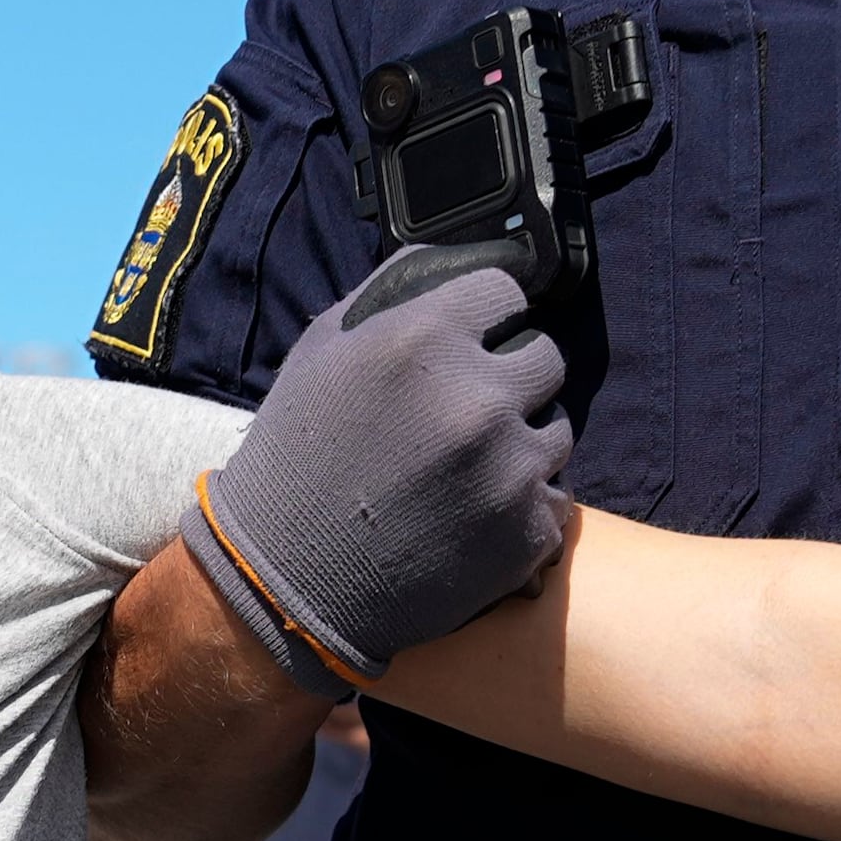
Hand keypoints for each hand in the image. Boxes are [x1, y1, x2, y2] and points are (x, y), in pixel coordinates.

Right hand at [186, 261, 573, 693]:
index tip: (471, 341)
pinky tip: (468, 521)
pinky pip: (552, 500)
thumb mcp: (321, 351)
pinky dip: (519, 509)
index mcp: (423, 339)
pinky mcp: (527, 532)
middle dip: (511, 378)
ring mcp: (509, 469)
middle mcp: (476, 397)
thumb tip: (454, 260)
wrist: (285, 580)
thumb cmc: (297, 457)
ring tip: (460, 474)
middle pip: (546, 357)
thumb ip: (391, 292)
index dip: (487, 316)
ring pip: (555, 431)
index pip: (506, 291)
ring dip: (519, 445)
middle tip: (464, 414)